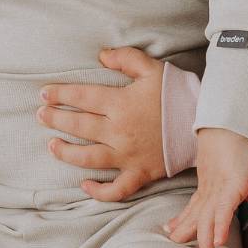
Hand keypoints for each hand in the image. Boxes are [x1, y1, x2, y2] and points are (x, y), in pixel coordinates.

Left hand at [38, 47, 167, 201]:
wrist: (205, 122)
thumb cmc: (177, 93)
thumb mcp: (153, 68)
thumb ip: (125, 58)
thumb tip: (101, 56)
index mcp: (121, 104)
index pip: (81, 97)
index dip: (59, 94)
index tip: (44, 94)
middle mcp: (119, 131)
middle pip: (79, 126)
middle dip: (56, 119)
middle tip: (41, 115)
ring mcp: (128, 155)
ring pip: (88, 158)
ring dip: (66, 152)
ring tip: (51, 146)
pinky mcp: (140, 173)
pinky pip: (116, 189)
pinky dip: (99, 191)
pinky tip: (84, 186)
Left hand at [161, 127, 247, 247]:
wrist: (236, 124)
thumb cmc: (238, 144)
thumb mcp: (242, 170)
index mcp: (211, 185)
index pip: (195, 207)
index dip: (184, 220)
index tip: (171, 231)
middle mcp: (212, 190)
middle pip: (198, 216)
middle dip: (187, 233)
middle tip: (175, 244)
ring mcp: (220, 190)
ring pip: (209, 220)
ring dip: (206, 242)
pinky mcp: (232, 187)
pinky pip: (224, 211)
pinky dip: (221, 227)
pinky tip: (219, 242)